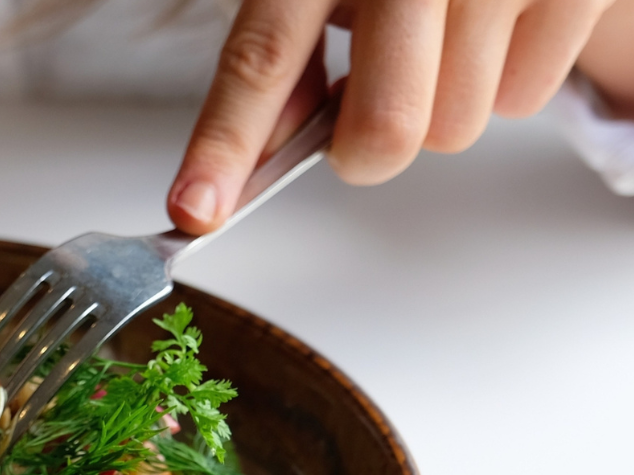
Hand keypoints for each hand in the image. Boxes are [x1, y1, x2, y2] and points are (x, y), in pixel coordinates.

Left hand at [169, 0, 624, 232]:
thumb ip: (285, 55)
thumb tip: (263, 150)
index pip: (264, 56)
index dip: (226, 144)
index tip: (195, 211)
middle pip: (385, 133)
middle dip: (372, 143)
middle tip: (379, 94)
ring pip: (455, 130)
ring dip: (444, 104)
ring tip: (450, 30)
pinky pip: (523, 100)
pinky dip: (506, 79)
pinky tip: (498, 20)